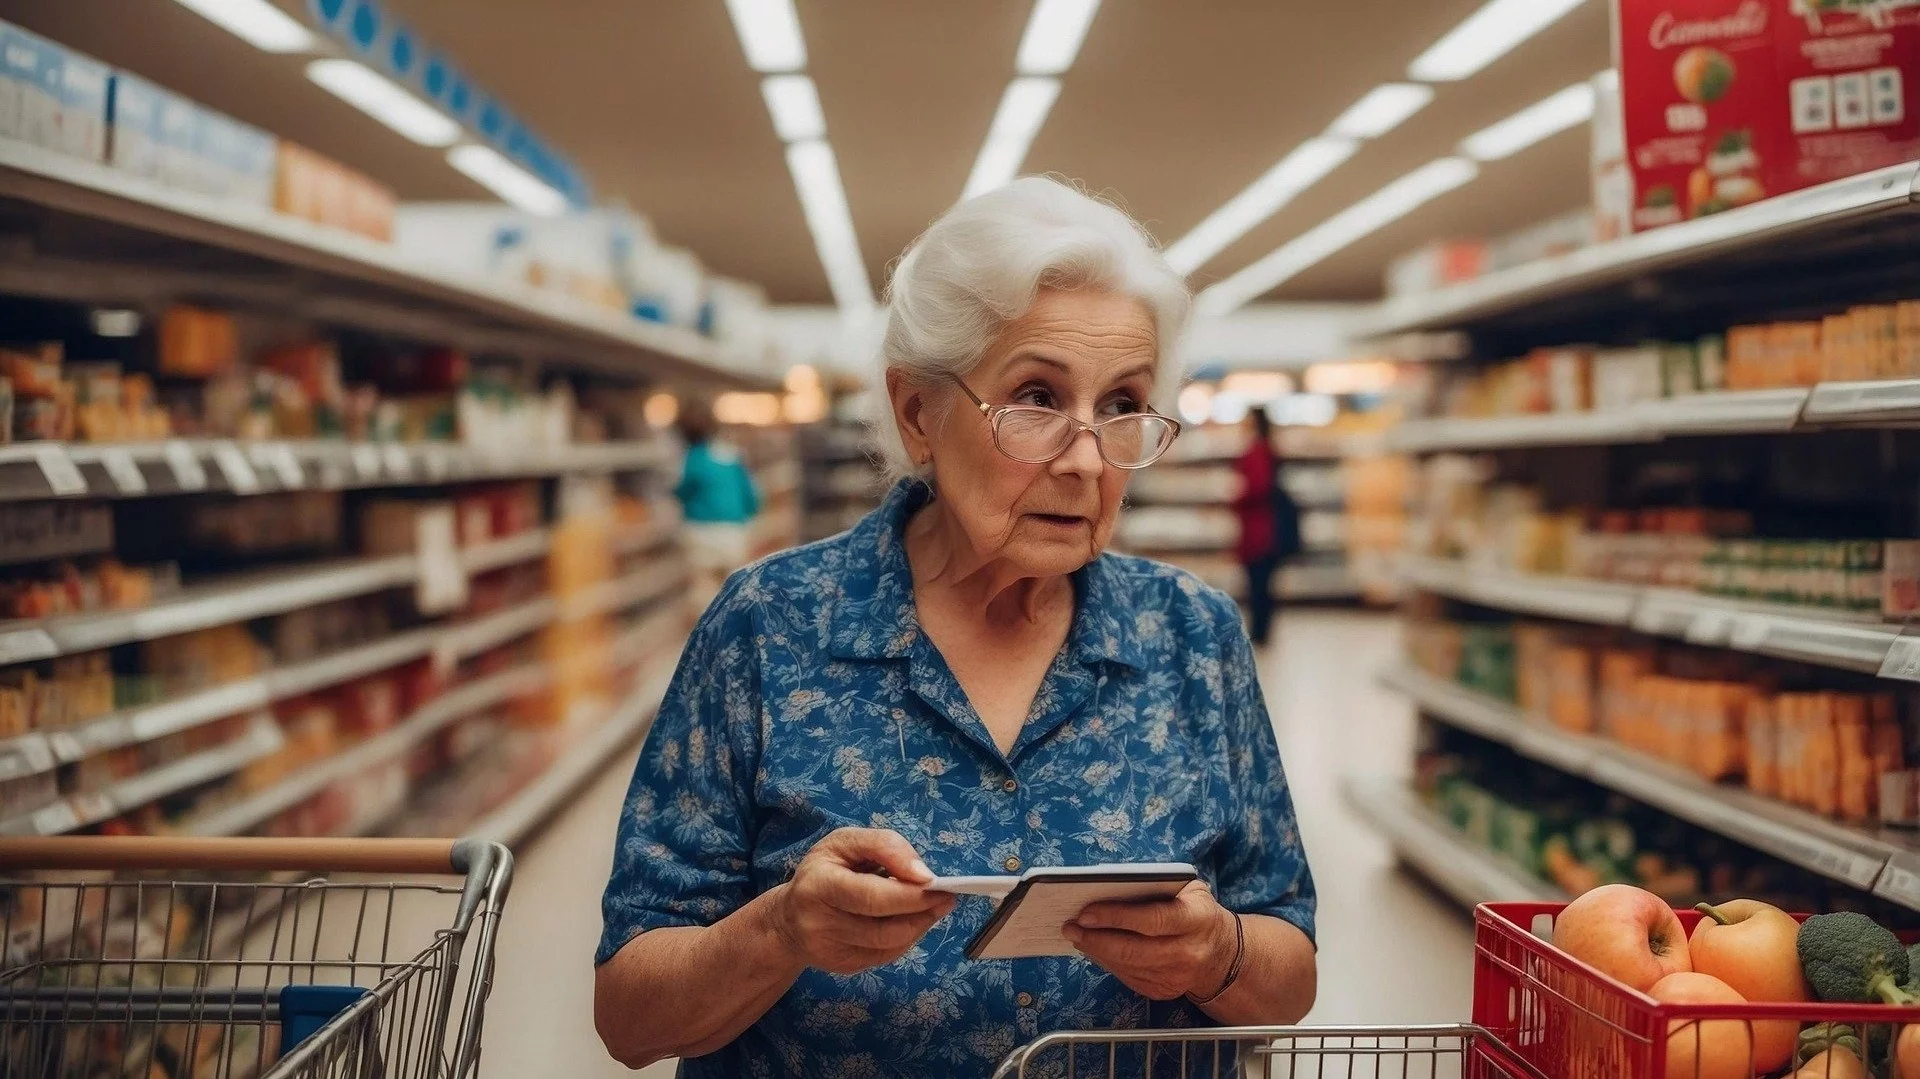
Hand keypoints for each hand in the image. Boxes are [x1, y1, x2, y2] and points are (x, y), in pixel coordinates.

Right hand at [771, 828, 955, 975]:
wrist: (789, 920)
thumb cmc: (824, 871)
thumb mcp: (846, 842)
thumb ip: (885, 847)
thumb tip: (924, 876)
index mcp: (818, 886)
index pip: (872, 897)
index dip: (909, 894)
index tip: (936, 883)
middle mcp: (820, 925)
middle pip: (884, 928)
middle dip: (922, 912)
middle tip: (947, 897)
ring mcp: (831, 952)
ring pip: (890, 945)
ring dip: (920, 926)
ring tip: (934, 907)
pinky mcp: (843, 968)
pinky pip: (886, 956)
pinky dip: (906, 938)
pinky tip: (909, 921)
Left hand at [1063, 881, 1236, 1000]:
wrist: (1222, 954)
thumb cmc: (1197, 911)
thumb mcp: (1189, 889)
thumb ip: (1157, 885)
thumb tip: (1106, 884)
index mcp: (1196, 920)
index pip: (1152, 920)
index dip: (1117, 917)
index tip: (1085, 913)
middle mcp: (1188, 952)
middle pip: (1133, 950)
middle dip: (1096, 939)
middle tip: (1070, 927)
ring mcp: (1175, 977)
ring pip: (1126, 966)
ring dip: (1096, 951)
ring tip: (1076, 935)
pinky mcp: (1162, 991)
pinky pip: (1127, 977)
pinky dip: (1106, 962)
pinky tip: (1093, 948)